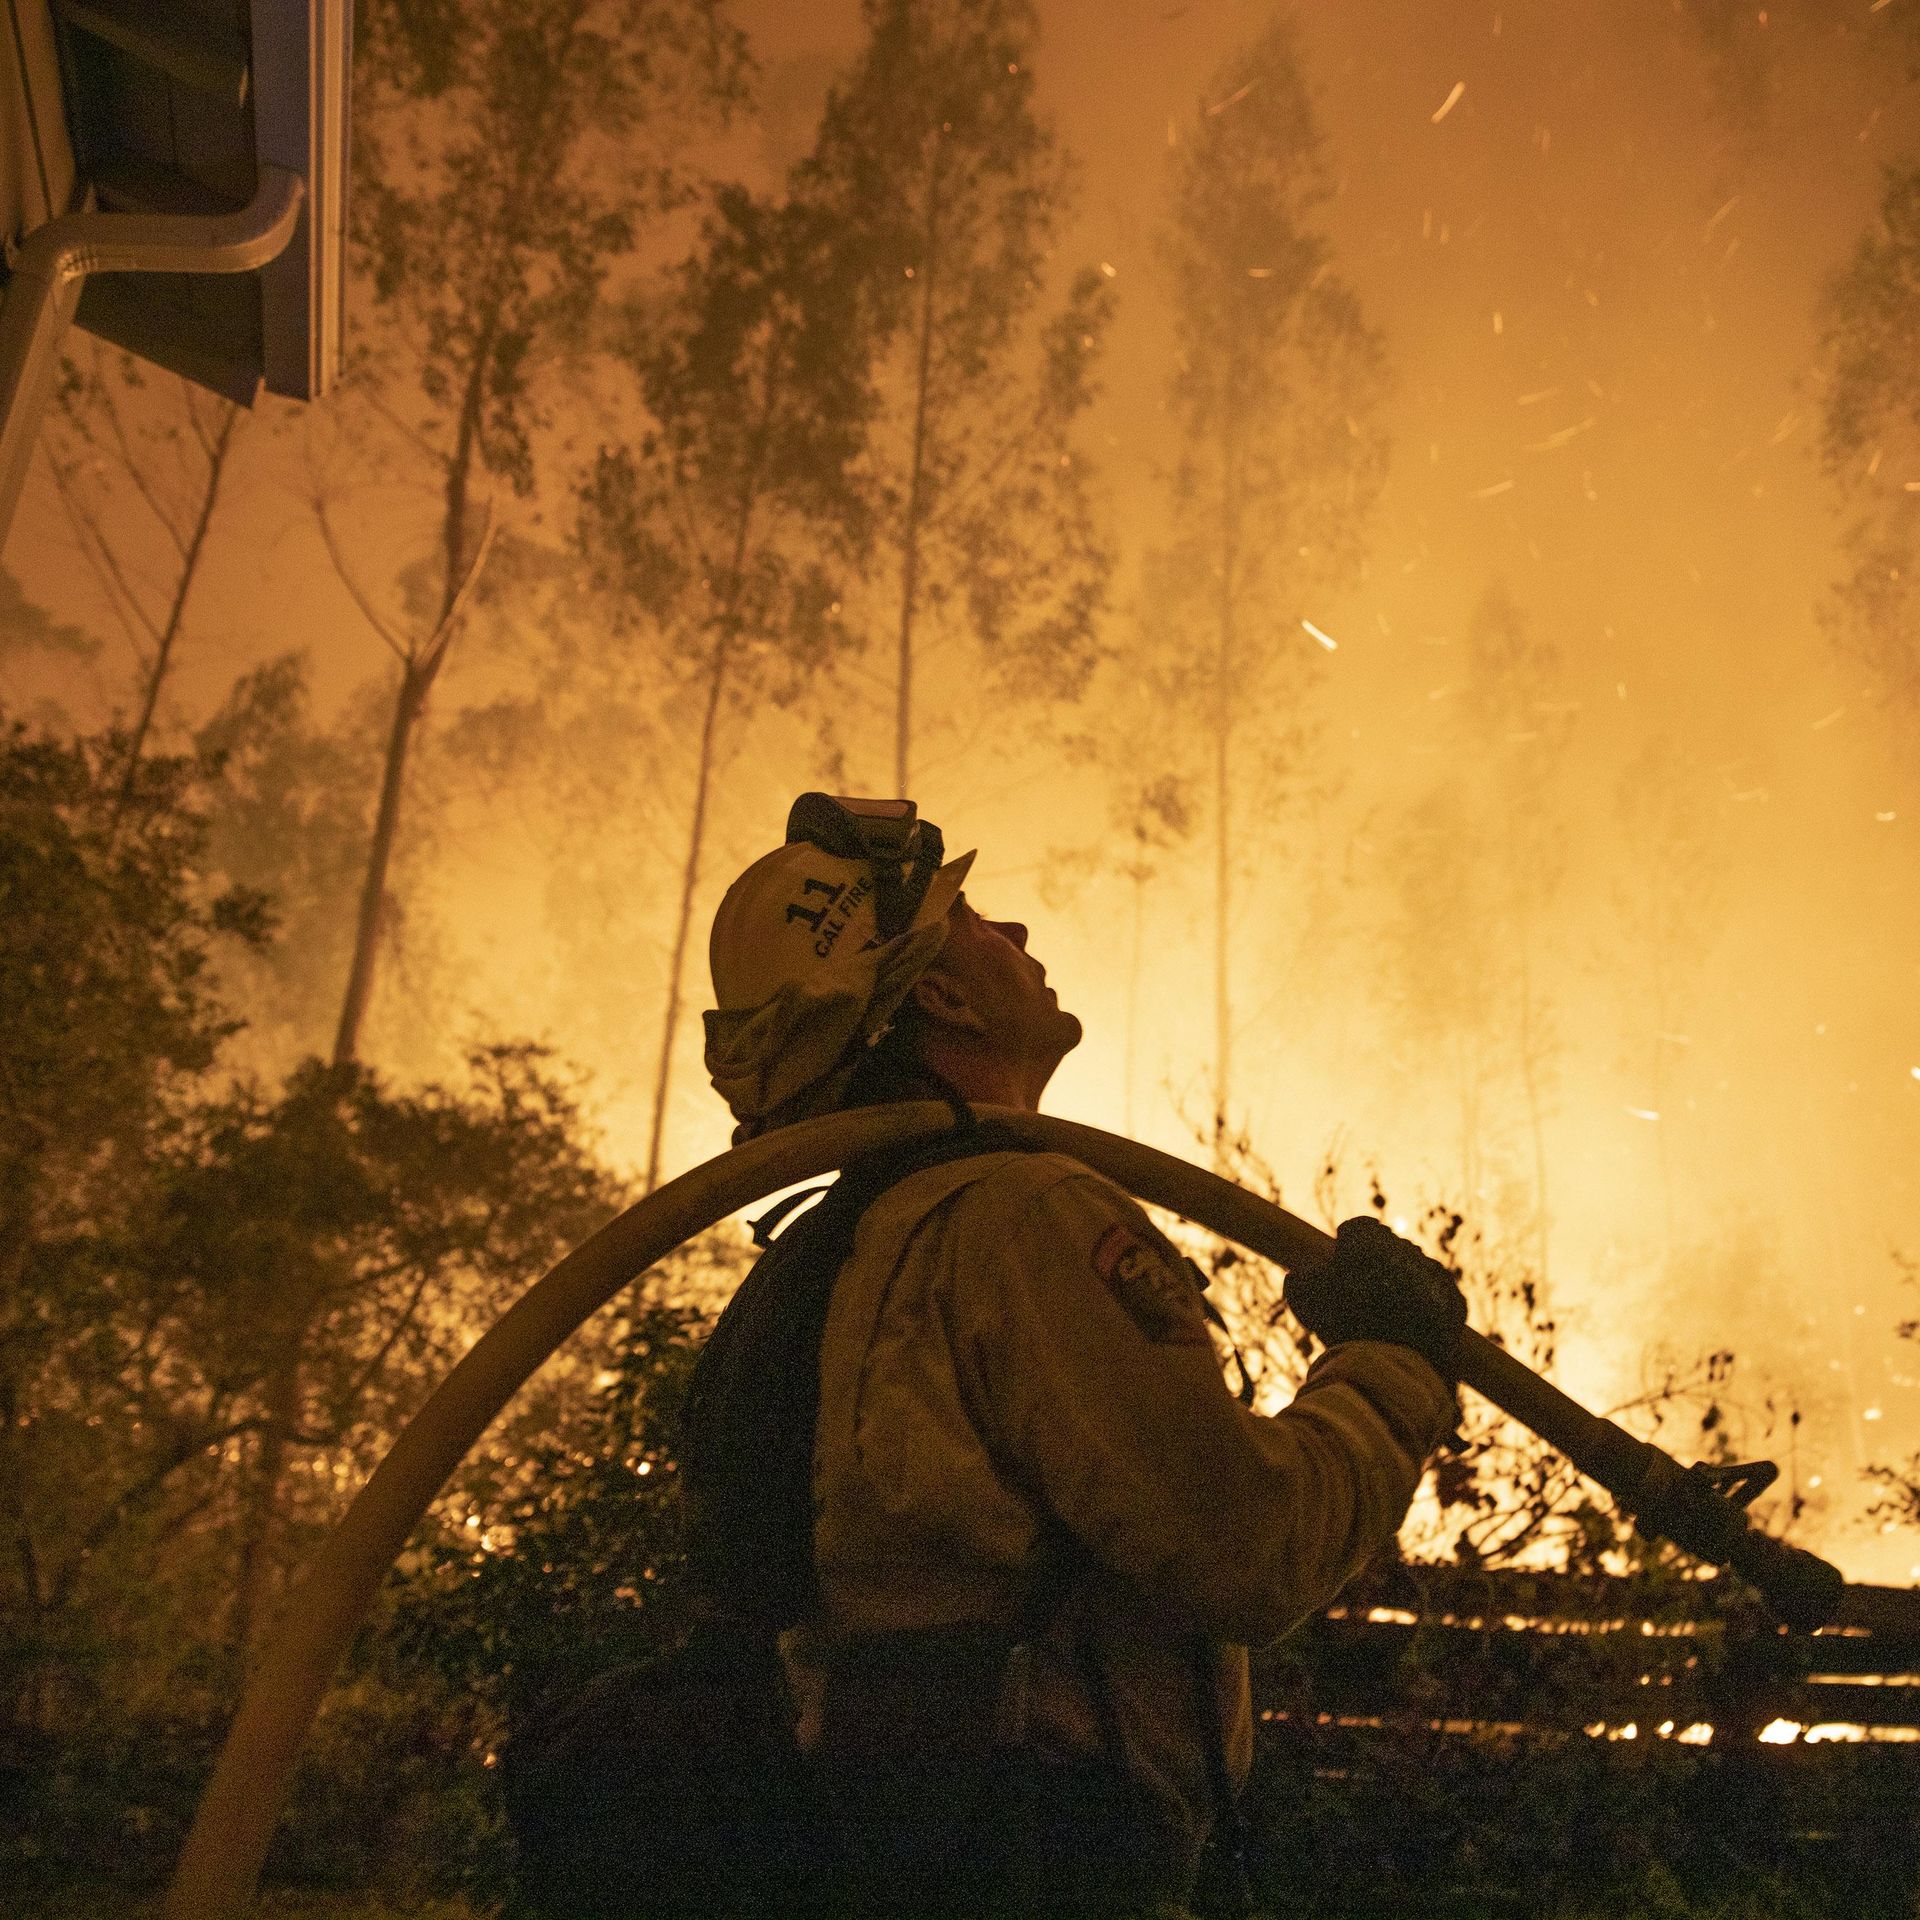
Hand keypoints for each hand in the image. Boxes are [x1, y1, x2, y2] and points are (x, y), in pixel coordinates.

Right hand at [1283, 1216, 1467, 1379]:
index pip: (1358, 1229)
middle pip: (1389, 1247)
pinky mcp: (1456, 1302)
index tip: (1341, 1263)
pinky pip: (1438, 1294)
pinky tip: (1412, 1323)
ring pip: (1415, 1269)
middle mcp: (1408, 1248)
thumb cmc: (1344, 1326)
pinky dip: (1426, 1303)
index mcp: (1371, 1238)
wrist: (1396, 1367)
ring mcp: (1435, 1274)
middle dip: (1376, 1262)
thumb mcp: (1306, 1299)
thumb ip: (1299, 1279)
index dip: (1346, 1246)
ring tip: (1387, 1311)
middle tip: (1362, 1290)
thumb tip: (1298, 1275)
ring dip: (1402, 1281)